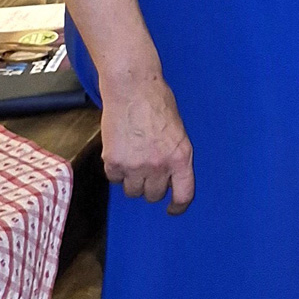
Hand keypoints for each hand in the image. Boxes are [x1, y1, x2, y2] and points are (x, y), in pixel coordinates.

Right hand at [100, 70, 195, 211]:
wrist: (133, 89)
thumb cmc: (158, 104)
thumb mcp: (179, 132)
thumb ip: (175, 156)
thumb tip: (169, 176)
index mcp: (181, 157)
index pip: (184, 194)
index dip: (178, 206)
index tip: (172, 209)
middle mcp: (159, 165)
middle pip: (154, 195)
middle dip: (151, 187)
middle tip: (147, 172)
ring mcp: (135, 165)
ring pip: (132, 191)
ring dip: (132, 181)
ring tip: (133, 161)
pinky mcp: (114, 161)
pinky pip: (114, 179)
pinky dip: (116, 171)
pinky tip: (120, 154)